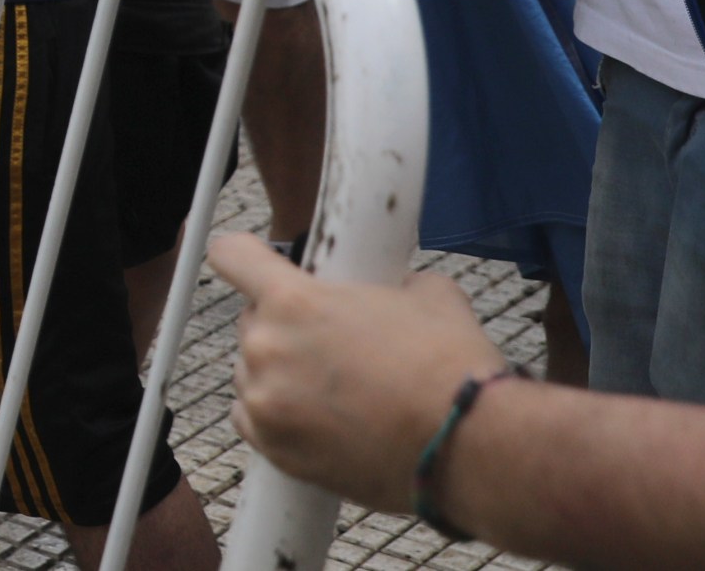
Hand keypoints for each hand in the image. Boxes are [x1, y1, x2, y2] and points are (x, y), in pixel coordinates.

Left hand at [210, 235, 507, 515]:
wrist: (472, 448)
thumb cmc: (451, 369)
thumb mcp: (428, 295)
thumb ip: (391, 281)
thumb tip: (396, 286)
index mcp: (293, 300)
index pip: (231, 255)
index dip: (247, 258)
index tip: (256, 266)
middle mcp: (266, 347)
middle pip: (251, 321)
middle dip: (284, 328)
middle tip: (330, 346)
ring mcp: (266, 401)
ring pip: (251, 372)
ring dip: (280, 375)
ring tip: (336, 390)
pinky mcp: (275, 449)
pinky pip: (252, 420)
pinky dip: (276, 417)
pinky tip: (316, 418)